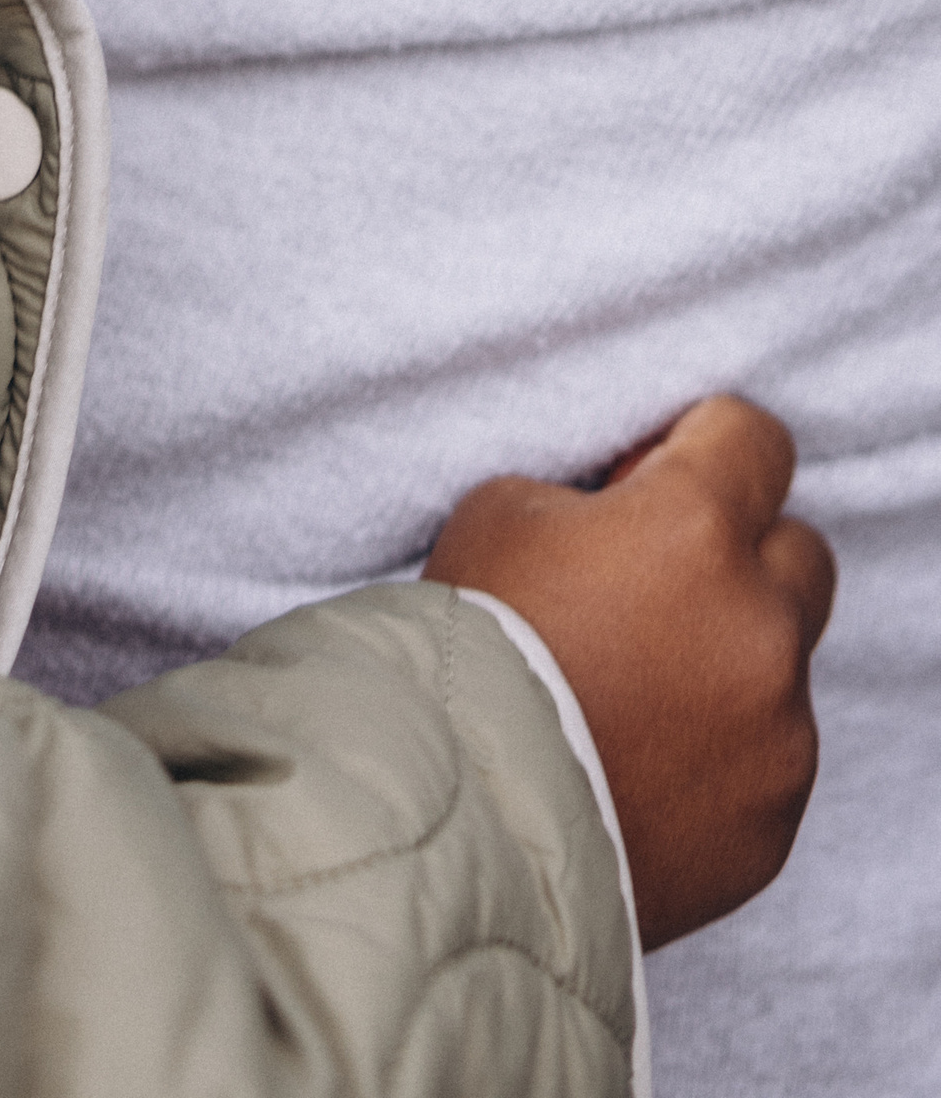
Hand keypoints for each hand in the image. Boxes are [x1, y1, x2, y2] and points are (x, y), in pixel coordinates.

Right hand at [426, 395, 835, 948]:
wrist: (460, 820)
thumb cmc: (469, 649)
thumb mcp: (498, 515)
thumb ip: (588, 501)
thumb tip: (623, 514)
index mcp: (695, 528)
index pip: (753, 439)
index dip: (703, 443)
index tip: (660, 469)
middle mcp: (760, 624)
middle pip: (798, 552)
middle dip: (737, 553)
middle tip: (651, 582)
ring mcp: (779, 731)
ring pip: (780, 665)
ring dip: (723, 661)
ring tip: (627, 693)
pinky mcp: (773, 819)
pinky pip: (766, 760)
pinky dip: (715, 752)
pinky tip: (636, 761)